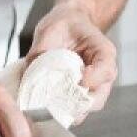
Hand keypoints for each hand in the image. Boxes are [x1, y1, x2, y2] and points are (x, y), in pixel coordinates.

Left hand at [25, 4, 118, 123]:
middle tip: (56, 102)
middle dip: (76, 105)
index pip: (106, 70)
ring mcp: (92, 87)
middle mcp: (101, 73)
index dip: (93, 79)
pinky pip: (74, 110)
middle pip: (98, 99)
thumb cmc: (65, 24)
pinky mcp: (79, 94)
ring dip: (67, 112)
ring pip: (86, 109)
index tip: (78, 80)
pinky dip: (61, 112)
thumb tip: (30, 71)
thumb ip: (42, 48)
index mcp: (103, 51)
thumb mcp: (52, 27)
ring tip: (48, 107)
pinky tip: (46, 106)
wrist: (68, 25)